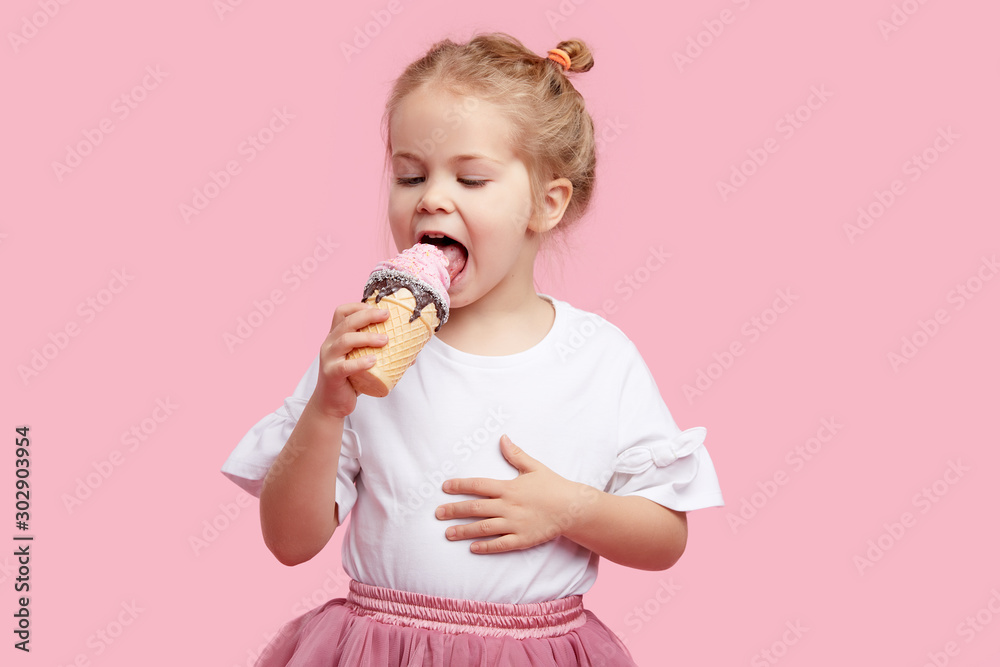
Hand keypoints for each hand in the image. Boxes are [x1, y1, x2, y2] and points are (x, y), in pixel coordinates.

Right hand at [311, 301, 389, 418]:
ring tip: (385, 340)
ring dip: (367, 337)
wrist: (332, 404)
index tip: (377, 307)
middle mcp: (330, 344)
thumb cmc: (350, 380)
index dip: (358, 306)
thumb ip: (381, 356)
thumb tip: (412, 356)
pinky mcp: (331, 374)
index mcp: (336, 337)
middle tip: (386, 315)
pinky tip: (373, 361)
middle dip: (367, 315)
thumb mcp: (362, 362)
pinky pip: (344, 366)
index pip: (342, 312)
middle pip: (346, 322)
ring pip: (345, 340)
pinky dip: (360, 362)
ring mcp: (329, 359)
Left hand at [435, 435, 586, 553]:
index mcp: (509, 488)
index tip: (444, 487)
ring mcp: (514, 524)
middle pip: (475, 508)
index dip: (460, 486)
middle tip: (437, 514)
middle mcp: (508, 506)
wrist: (573, 508)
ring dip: (464, 530)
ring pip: (484, 528)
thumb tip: (503, 438)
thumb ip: (516, 454)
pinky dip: (485, 547)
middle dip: (454, 510)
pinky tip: (472, 548)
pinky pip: (500, 544)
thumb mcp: (534, 467)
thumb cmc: (553, 486)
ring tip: (448, 533)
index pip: (478, 485)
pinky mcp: (522, 539)